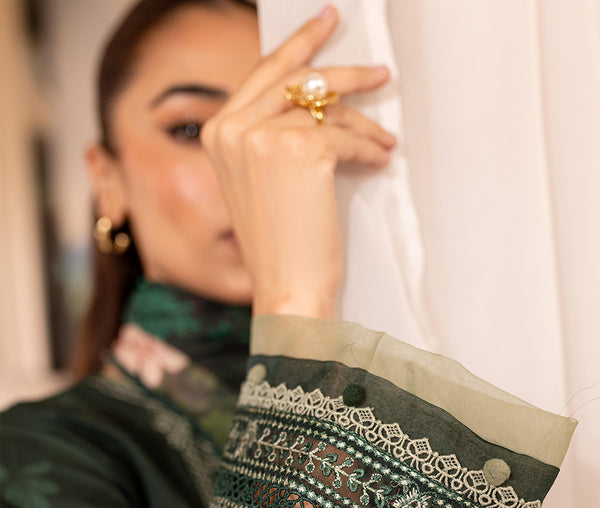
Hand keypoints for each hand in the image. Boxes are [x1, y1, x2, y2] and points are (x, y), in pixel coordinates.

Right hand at [201, 6, 395, 318]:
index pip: (263, 75)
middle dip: (344, 71)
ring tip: (385, 137)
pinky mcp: (301, 151)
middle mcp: (233, 128)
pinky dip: (369, 149)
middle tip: (378, 71)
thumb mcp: (259, 183)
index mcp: (216, 133)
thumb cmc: (280, 245)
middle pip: (298, 79)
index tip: (323, 26)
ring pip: (327, 110)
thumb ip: (269, 137)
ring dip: (364, 123)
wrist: (287, 287)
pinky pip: (347, 137)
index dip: (298, 47)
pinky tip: (379, 161)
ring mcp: (263, 137)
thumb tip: (317, 100)